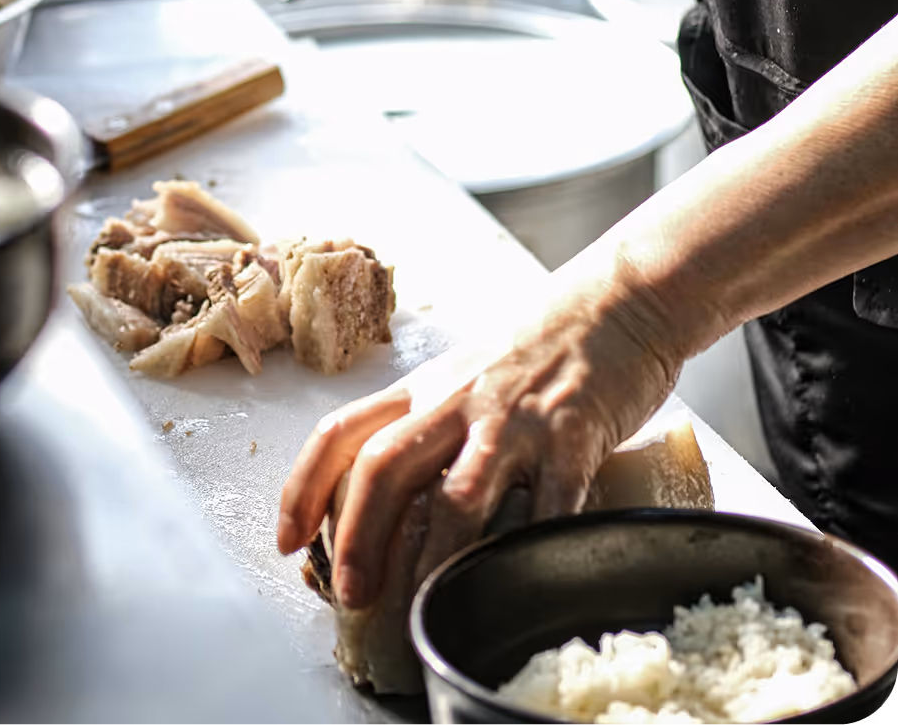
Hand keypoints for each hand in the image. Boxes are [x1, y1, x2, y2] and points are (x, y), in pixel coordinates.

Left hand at [277, 255, 684, 610]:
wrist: (618, 301)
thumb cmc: (539, 348)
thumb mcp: (465, 379)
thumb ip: (431, 429)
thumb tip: (392, 506)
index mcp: (421, 388)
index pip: (339, 431)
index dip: (301, 487)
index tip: (287, 540)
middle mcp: (456, 401)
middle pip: (383, 466)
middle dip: (357, 537)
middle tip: (352, 595)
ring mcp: (513, 420)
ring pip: (457, 496)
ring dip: (435, 559)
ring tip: (425, 605)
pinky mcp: (573, 435)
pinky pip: (550, 504)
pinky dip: (533, 548)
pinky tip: (521, 579)